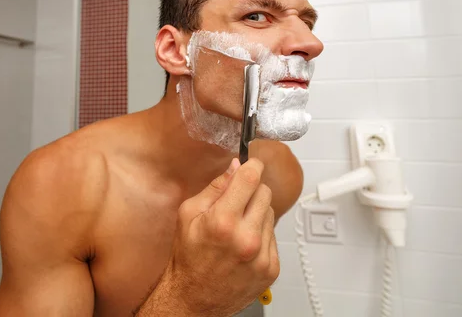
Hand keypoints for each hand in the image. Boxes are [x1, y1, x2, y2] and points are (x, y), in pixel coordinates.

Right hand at [151, 158, 278, 315]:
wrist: (193, 297)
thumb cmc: (188, 256)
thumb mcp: (188, 214)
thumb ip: (215, 187)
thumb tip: (236, 166)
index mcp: (223, 221)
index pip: (251, 178)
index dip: (253, 165)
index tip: (252, 163)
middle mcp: (246, 238)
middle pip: (265, 192)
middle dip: (251, 191)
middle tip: (236, 202)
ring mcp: (262, 255)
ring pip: (271, 213)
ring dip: (256, 213)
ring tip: (237, 228)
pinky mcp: (271, 268)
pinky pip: (273, 235)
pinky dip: (261, 234)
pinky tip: (244, 244)